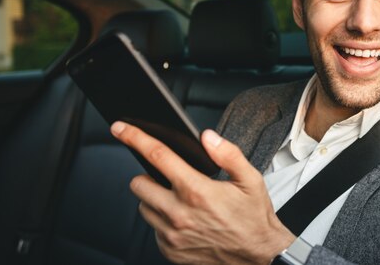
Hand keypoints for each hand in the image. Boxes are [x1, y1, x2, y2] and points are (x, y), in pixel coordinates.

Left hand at [110, 121, 294, 264]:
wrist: (258, 257)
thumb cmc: (253, 218)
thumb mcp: (250, 179)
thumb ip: (228, 154)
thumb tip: (207, 137)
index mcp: (196, 191)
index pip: (157, 156)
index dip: (135, 138)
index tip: (121, 128)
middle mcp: (179, 214)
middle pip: (138, 184)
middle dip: (148, 175)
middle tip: (167, 177)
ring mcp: (172, 235)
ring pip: (143, 207)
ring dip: (154, 199)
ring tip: (179, 200)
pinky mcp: (170, 251)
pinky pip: (153, 230)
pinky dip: (162, 221)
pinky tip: (184, 220)